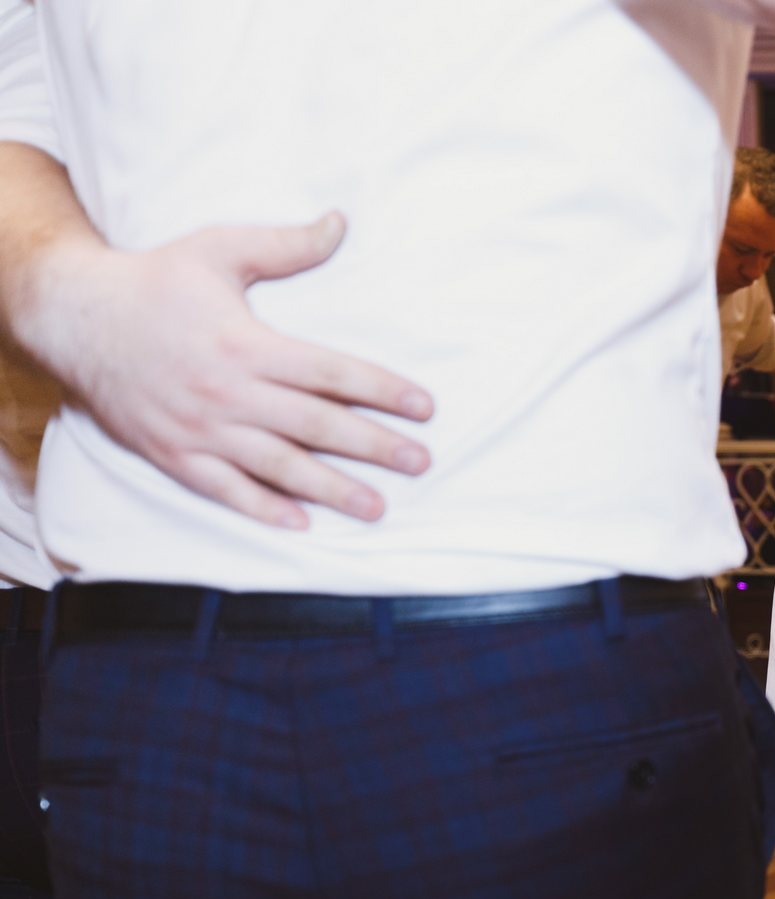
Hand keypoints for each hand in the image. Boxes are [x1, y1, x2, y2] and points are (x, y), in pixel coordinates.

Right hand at [12, 212, 433, 529]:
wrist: (73, 316)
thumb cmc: (155, 280)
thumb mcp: (218, 249)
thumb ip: (285, 245)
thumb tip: (340, 222)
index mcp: (246, 344)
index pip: (331, 372)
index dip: (382, 390)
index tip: (424, 407)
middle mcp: (227, 392)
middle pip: (316, 425)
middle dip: (373, 446)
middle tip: (420, 462)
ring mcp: (200, 429)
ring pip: (278, 466)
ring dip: (332, 490)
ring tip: (377, 507)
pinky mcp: (173, 453)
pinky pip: (224, 490)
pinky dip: (263, 509)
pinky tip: (303, 524)